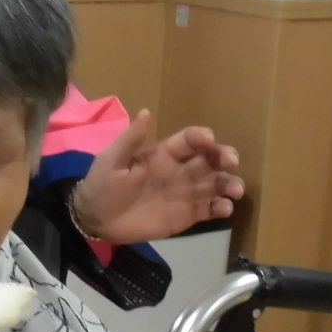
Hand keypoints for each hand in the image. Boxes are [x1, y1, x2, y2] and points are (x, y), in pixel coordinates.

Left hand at [73, 111, 245, 242]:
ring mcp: (185, 193)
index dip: (200, 137)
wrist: (96, 220)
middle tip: (232, 162)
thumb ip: (130, 139)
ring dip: (228, 184)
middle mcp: (180, 171)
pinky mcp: (186, 216)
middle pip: (209, 160)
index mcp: (163, 154)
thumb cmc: (102, 185)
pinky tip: (224, 209)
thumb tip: (146, 112)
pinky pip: (208, 210)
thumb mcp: (111, 160)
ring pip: (214, 184)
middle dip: (223, 158)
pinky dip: (220, 208)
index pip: (188, 141)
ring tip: (236, 190)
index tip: (209, 138)